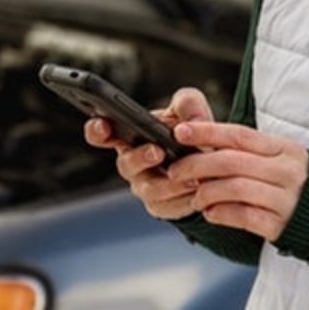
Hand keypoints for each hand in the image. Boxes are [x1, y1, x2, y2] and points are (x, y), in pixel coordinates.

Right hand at [84, 88, 212, 219]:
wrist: (211, 164)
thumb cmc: (192, 133)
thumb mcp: (191, 109)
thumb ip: (188, 102)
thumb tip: (190, 121)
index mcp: (129, 135)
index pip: (102, 134)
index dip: (97, 130)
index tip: (103, 124)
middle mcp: (132, 163)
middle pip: (125, 164)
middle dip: (140, 158)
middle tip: (158, 151)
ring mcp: (145, 186)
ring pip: (149, 189)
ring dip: (168, 184)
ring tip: (190, 177)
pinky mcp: (161, 206)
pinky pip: (167, 207)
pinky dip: (184, 200)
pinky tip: (198, 191)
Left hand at [167, 122, 308, 240]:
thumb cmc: (301, 185)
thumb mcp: (284, 159)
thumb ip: (251, 152)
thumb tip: (205, 145)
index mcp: (285, 149)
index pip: (239, 135)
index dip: (206, 132)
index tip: (180, 132)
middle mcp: (287, 170)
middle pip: (231, 161)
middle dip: (196, 165)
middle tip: (175, 171)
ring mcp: (286, 198)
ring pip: (234, 188)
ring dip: (206, 192)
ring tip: (195, 196)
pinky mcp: (282, 225)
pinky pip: (243, 216)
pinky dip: (221, 213)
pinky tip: (210, 213)